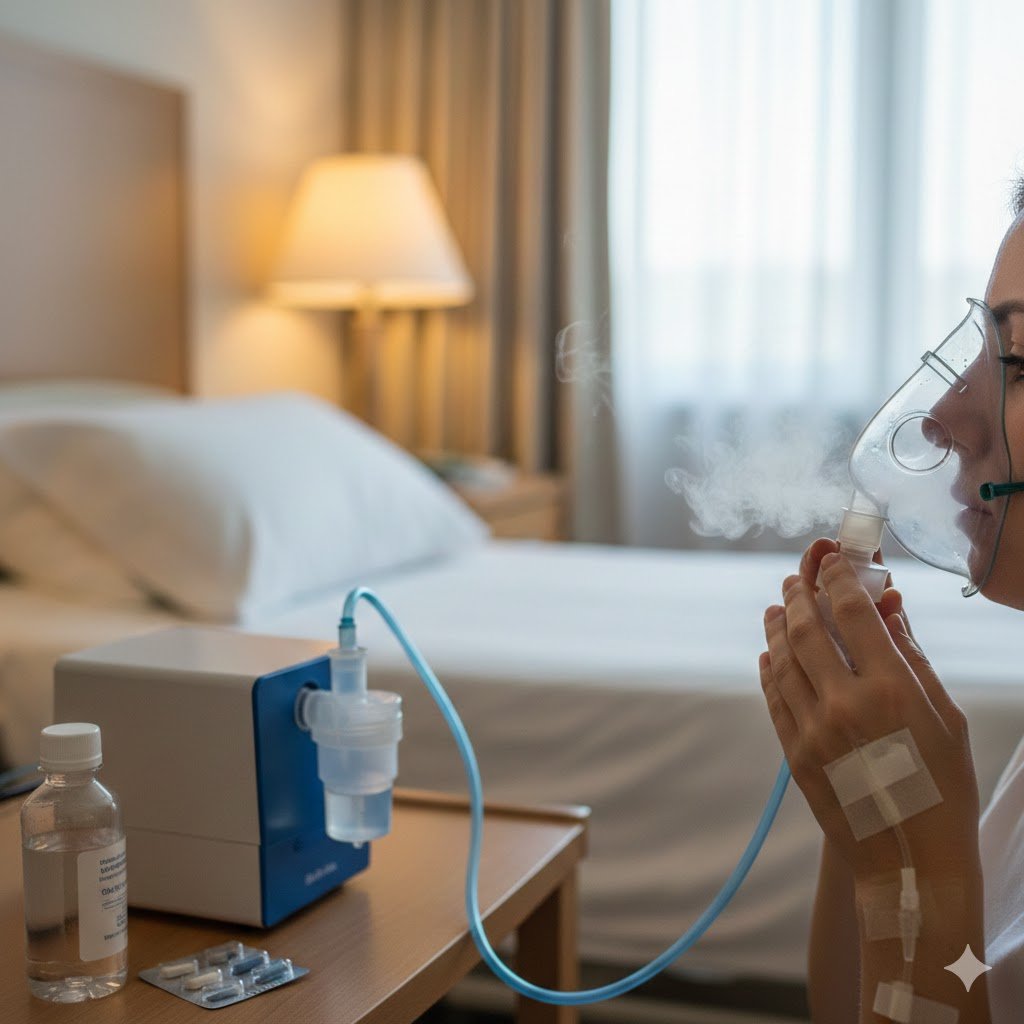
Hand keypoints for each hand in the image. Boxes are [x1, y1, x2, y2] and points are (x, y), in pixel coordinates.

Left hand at [759, 541, 980, 880]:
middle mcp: (844, 704)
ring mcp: (812, 731)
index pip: (852, 612)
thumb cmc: (944, 790)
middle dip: (799, 594)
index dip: (838, 577)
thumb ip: (911, 658)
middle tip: (794, 575)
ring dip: (778, 626)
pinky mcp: (794, 755)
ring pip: (782, 660)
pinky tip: (770, 653)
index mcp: (891, 690)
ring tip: (777, 606)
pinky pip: (774, 699)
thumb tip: (888, 608)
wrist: (912, 865)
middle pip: (808, 629)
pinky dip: (770, 670)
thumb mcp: (945, 718)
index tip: (831, 559)